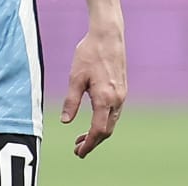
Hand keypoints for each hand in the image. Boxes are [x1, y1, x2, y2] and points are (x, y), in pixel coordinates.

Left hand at [60, 27, 126, 157]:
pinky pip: (114, 113)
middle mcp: (117, 100)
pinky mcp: (122, 89)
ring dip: (98, 132)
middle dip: (93, 142)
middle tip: (77, 149)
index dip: (88, 144)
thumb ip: (71, 101)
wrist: (108, 35)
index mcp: (105, 99)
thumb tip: (65, 122)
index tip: (79, 153)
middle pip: (106, 130)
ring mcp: (121, 95)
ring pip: (111, 122)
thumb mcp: (75, 78)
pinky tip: (93, 120)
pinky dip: (103, 121)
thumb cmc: (89, 53)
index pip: (98, 130)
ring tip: (82, 138)